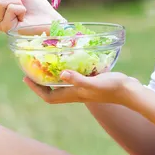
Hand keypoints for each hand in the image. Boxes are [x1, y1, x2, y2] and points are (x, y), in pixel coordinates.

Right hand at [0, 0, 65, 31]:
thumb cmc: (36, 7)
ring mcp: (0, 23)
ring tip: (24, 8)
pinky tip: (24, 16)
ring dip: (17, 1)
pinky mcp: (7, 27)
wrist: (49, 18)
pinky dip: (20, 8)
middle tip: (22, 0)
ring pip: (0, 1)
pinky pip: (9, 8)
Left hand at [24, 71, 141, 105]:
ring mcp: (83, 87)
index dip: (36, 89)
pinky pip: (73, 75)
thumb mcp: (93, 82)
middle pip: (52, 90)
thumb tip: (61, 74)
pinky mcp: (90, 80)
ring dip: (52, 74)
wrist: (128, 90)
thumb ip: (78, 79)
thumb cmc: (111, 88)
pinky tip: (68, 58)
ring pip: (62, 83)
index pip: (49, 96)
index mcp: (73, 95)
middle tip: (32, 67)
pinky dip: (66, 68)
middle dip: (40, 81)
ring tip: (46, 61)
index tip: (26, 78)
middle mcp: (75, 92)